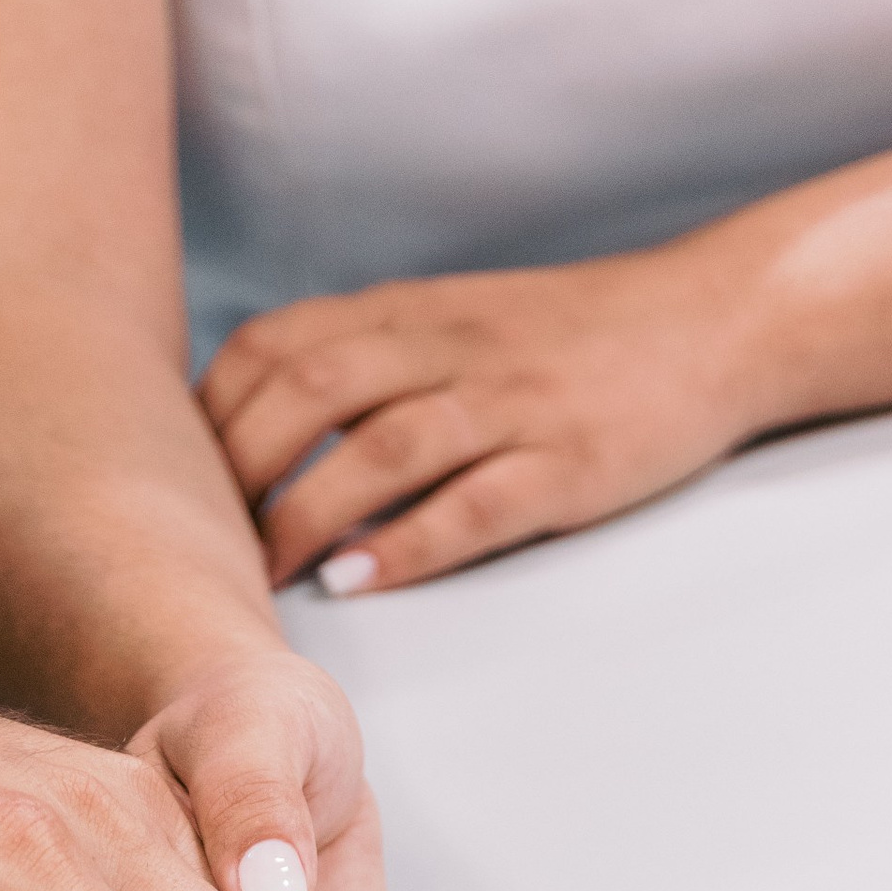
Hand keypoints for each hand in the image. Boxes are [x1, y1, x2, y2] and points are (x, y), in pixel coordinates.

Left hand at [202, 240, 761, 595]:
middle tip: (202, 540)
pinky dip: (405, 545)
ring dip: (309, 513)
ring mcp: (511, 403)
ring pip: (385, 446)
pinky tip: (357, 580)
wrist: (715, 319)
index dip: (214, 410)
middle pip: (313, 390)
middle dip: (242, 468)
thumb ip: (361, 359)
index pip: (278, 343)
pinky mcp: (565, 463)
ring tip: (264, 572)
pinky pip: (473, 504)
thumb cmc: (565, 339)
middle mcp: (451, 345)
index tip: (176, 476)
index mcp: (411, 310)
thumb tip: (249, 430)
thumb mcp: (452, 320)